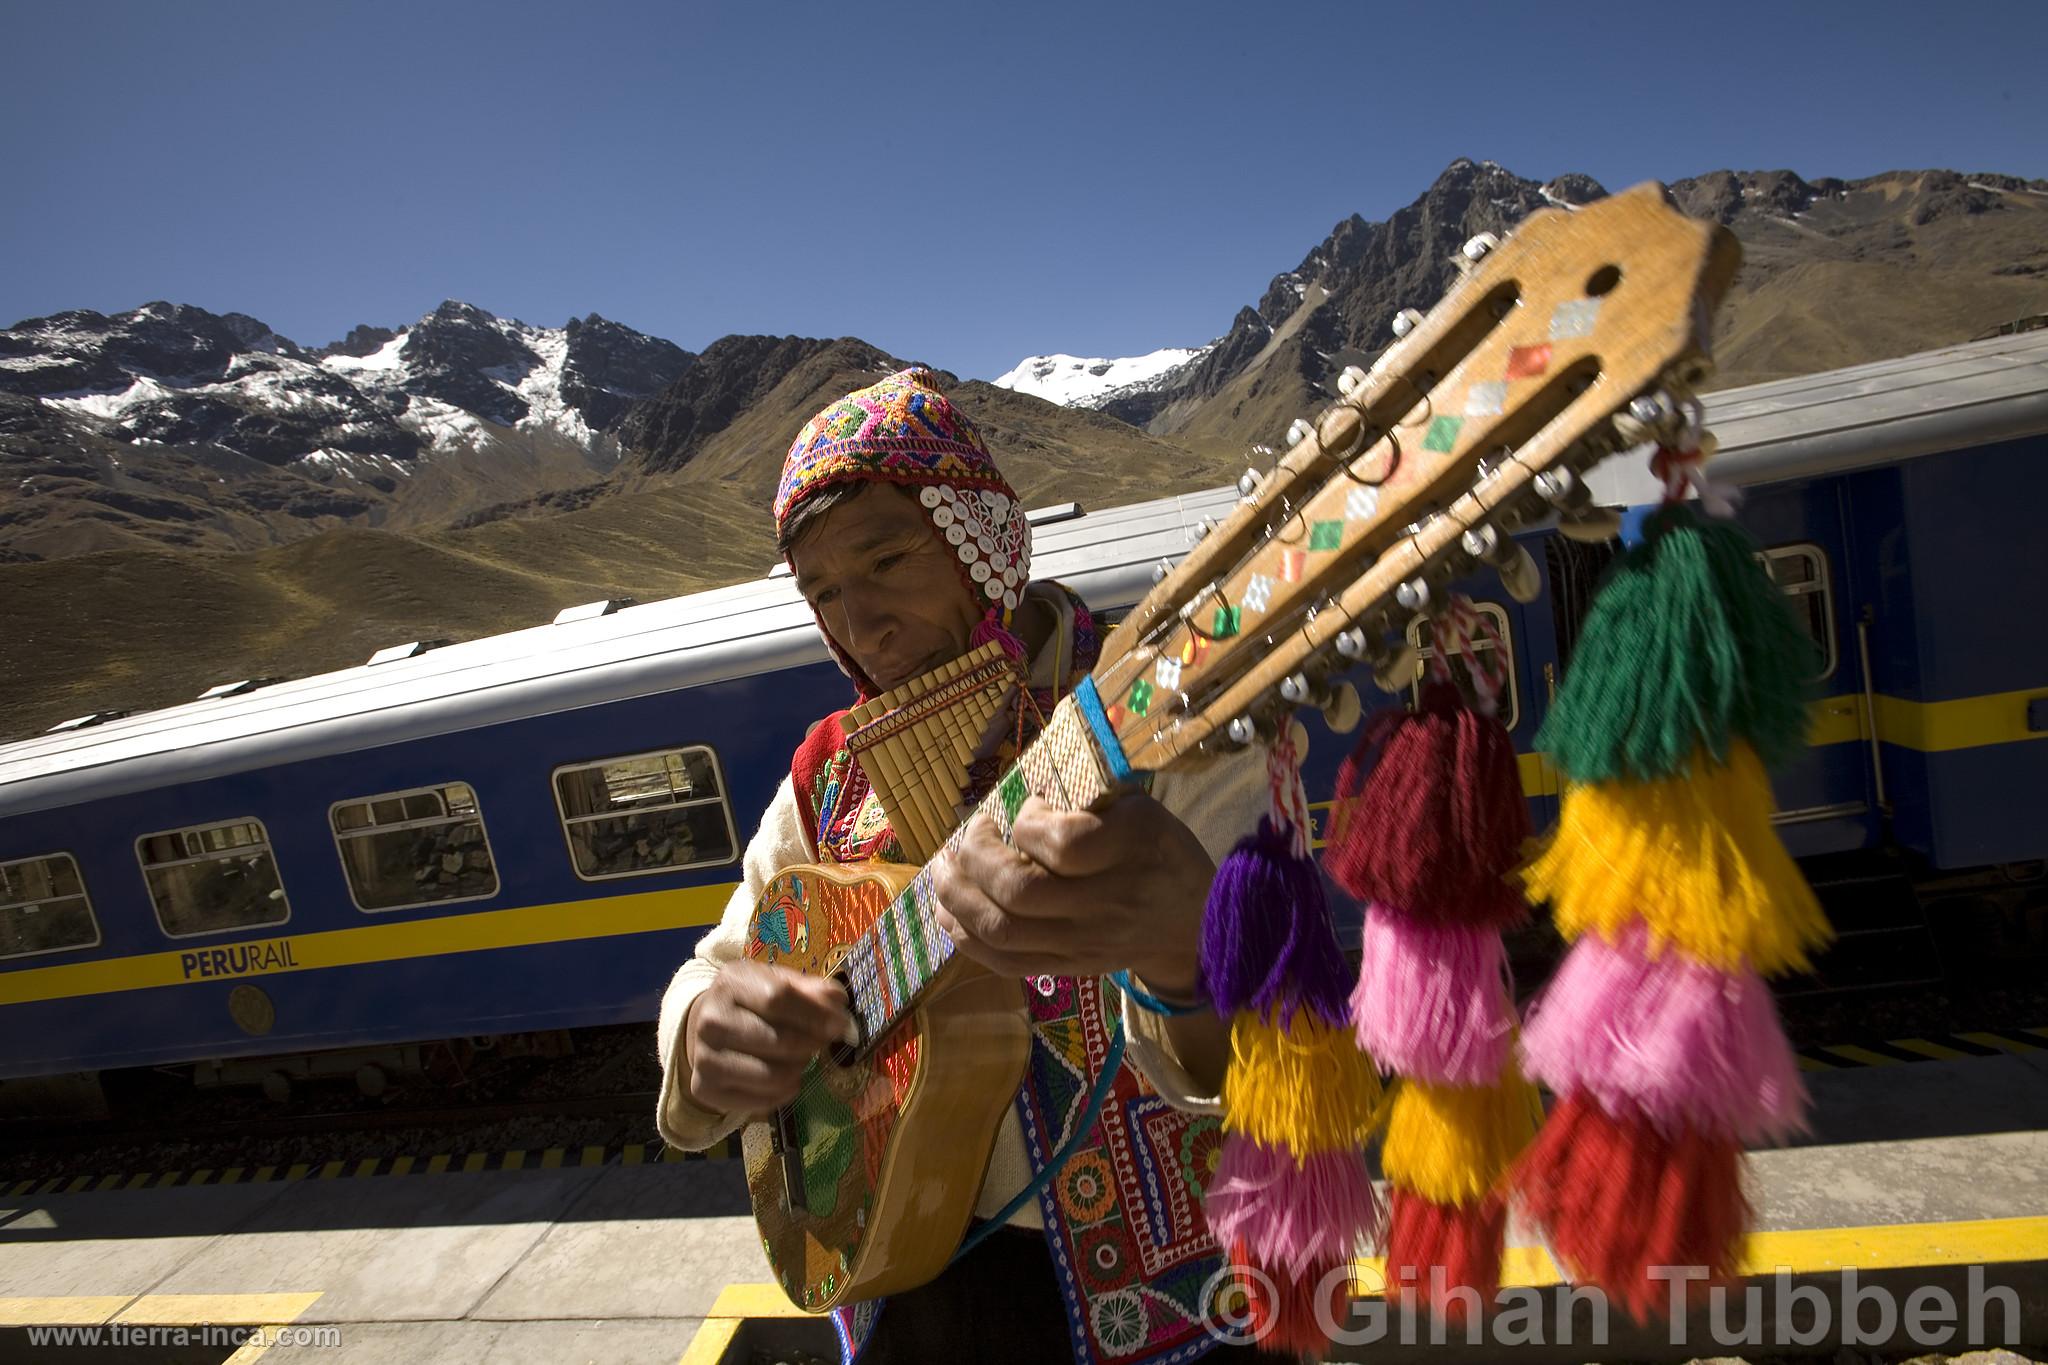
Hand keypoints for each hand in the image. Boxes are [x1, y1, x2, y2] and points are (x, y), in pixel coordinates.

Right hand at [683, 959, 850, 1114]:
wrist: (706, 1028)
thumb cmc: (752, 1003)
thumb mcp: (776, 982)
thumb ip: (809, 989)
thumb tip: (838, 1000)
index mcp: (731, 983)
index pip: (778, 998)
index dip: (815, 1013)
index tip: (841, 1024)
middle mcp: (711, 1020)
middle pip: (779, 1040)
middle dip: (811, 1044)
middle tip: (821, 1043)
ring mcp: (705, 1057)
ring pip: (773, 1075)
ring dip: (799, 1069)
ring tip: (800, 1059)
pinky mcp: (706, 1088)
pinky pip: (763, 1100)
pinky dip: (784, 1092)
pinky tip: (786, 1078)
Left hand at [931, 792, 1214, 997]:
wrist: (1194, 925)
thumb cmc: (1160, 853)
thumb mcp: (1142, 809)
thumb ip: (1087, 802)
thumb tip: (1022, 806)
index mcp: (1130, 849)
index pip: (1062, 844)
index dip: (1028, 823)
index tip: (1028, 808)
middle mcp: (1105, 904)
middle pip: (1019, 892)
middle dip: (975, 858)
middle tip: (970, 832)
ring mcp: (1083, 944)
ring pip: (1002, 931)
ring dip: (956, 897)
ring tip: (942, 868)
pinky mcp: (1067, 968)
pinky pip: (1004, 962)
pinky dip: (965, 936)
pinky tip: (948, 910)